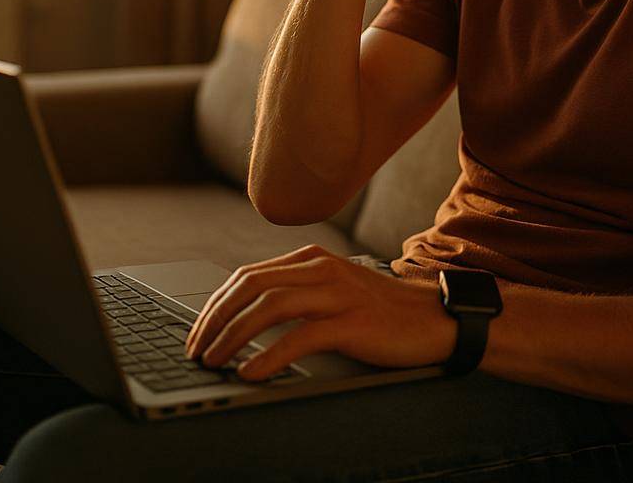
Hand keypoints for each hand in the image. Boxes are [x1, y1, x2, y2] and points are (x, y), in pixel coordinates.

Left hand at [183, 245, 455, 379]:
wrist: (437, 318)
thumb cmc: (384, 311)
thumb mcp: (335, 290)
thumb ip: (298, 293)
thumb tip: (246, 318)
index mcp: (312, 260)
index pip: (247, 276)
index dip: (215, 305)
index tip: (197, 332)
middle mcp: (321, 269)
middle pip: (250, 286)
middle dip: (214, 319)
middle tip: (195, 349)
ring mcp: (338, 293)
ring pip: (268, 307)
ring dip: (232, 336)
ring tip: (214, 361)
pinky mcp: (352, 322)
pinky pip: (299, 338)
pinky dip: (268, 356)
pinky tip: (251, 372)